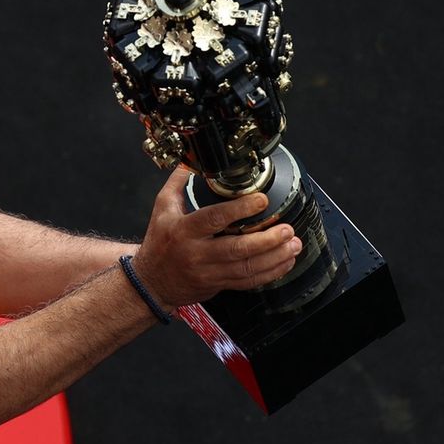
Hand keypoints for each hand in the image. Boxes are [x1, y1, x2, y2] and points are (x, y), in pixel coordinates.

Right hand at [131, 167, 301, 307]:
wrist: (151, 280)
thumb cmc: (159, 242)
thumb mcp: (161, 208)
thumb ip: (178, 183)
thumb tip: (192, 160)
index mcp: (183, 230)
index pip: (213, 219)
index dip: (239, 210)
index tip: (261, 200)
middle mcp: (196, 253)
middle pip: (236, 249)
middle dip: (266, 240)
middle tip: (286, 229)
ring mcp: (208, 272)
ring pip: (246, 268)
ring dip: (274, 257)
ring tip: (292, 244)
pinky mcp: (218, 284)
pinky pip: (248, 282)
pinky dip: (270, 273)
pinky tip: (284, 262)